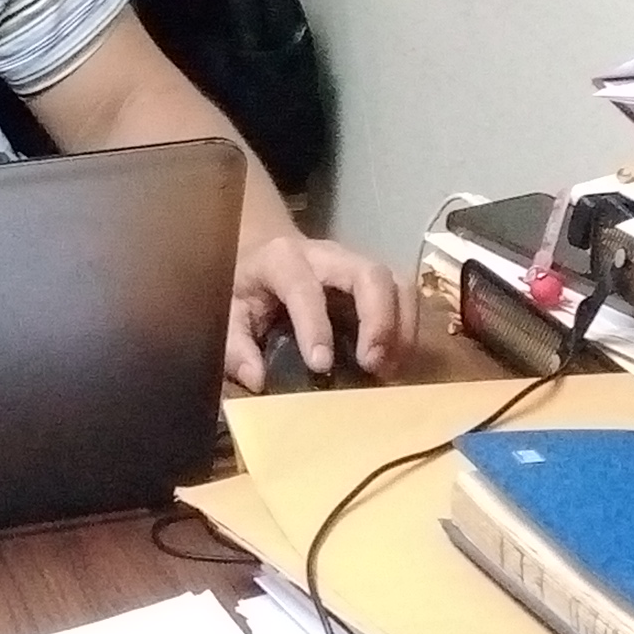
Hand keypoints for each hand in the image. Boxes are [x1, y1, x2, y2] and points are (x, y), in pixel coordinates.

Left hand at [226, 233, 418, 388]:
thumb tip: (257, 379)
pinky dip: (405, 331)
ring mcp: (357, 265)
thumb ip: (235, 345)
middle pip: (370, 274)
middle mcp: (328, 256)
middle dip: (379, 320)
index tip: (320, 365)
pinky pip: (403, 298)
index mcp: (283, 259)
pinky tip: (394, 362)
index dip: (315, 325)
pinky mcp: (375, 281)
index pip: (304, 287)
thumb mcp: (228, 312)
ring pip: (396, 283)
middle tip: (373, 364)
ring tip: (388, 369)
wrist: (264, 254)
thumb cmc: (246, 286)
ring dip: (400, 328)